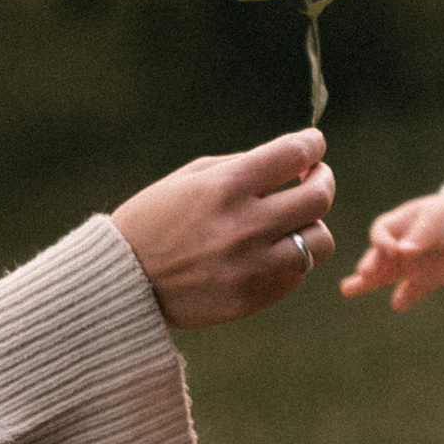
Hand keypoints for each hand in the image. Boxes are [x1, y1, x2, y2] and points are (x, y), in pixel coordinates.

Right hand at [109, 130, 334, 331]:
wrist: (121, 283)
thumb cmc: (154, 220)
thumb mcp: (190, 179)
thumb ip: (244, 167)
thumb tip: (296, 163)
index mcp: (225, 187)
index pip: (294, 155)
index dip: (312, 145)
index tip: (313, 145)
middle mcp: (243, 227)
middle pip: (319, 198)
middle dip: (322, 180)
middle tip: (313, 178)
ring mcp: (250, 267)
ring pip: (319, 242)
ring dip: (312, 225)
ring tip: (294, 221)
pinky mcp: (251, 298)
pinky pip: (296, 275)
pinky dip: (291, 259)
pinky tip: (269, 251)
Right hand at [340, 190, 443, 310]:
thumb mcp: (435, 220)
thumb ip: (419, 237)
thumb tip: (403, 252)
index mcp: (397, 225)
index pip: (380, 232)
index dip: (383, 241)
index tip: (393, 249)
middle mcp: (396, 247)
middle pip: (376, 256)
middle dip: (369, 264)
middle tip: (363, 273)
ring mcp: (407, 266)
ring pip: (382, 277)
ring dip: (367, 284)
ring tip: (347, 289)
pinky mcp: (422, 282)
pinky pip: (408, 293)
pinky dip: (404, 299)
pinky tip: (399, 303)